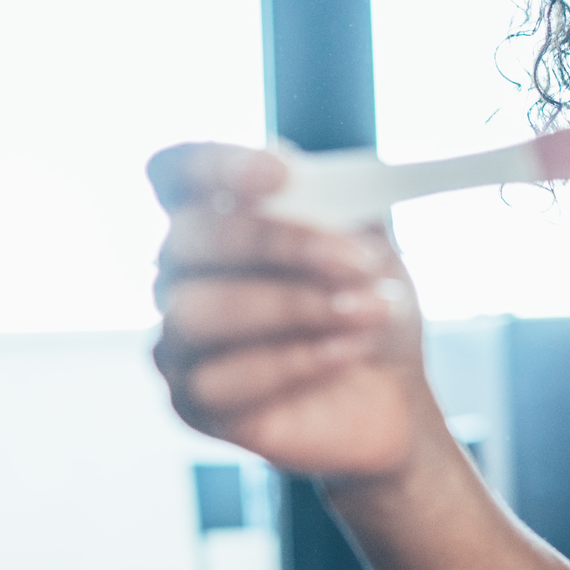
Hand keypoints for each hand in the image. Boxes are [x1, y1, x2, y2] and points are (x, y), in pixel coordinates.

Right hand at [149, 142, 435, 479]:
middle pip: (187, 236)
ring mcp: (179, 341)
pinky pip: (220, 380)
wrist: (393, 392)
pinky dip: (295, 362)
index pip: (176, 173)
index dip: (213, 165)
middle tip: (355, 259)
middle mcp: (182, 276)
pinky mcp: (194, 404)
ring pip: (196, 311)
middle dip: (278, 242)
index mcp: (218, 219)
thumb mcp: (370, 246)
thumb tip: (308, 187)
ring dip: (294, 306)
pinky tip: (346, 353)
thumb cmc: (369, 307)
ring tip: (368, 311)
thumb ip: (335, 210)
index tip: (279, 174)